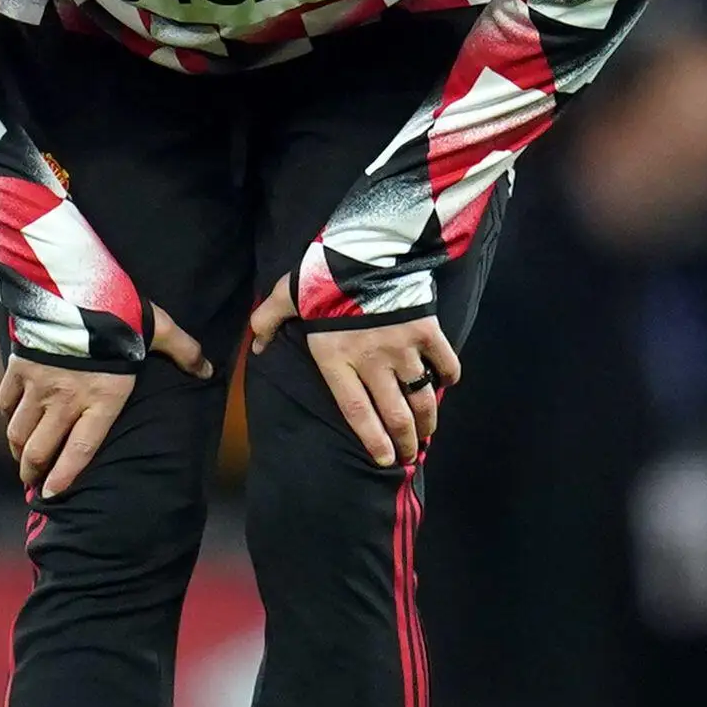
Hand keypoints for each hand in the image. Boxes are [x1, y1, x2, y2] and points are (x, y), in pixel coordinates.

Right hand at [0, 304, 210, 499]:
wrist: (73, 286)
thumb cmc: (119, 311)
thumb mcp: (159, 330)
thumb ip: (183, 351)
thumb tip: (207, 369)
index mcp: (101, 399)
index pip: (80, 451)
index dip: (64, 477)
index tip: (53, 494)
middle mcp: (65, 400)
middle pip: (40, 449)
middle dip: (33, 472)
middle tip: (34, 482)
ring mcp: (38, 385)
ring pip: (18, 431)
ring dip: (18, 449)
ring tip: (21, 458)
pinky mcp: (18, 367)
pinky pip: (5, 401)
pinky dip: (6, 414)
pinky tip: (11, 419)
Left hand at [248, 276, 460, 469]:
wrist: (365, 247)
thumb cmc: (322, 277)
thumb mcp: (287, 296)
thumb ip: (268, 321)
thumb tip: (259, 347)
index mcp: (337, 359)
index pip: (356, 412)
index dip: (372, 439)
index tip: (384, 459)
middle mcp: (372, 361)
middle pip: (395, 413)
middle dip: (406, 440)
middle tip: (410, 454)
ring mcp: (403, 347)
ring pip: (421, 395)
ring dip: (427, 418)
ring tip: (427, 432)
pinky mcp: (426, 330)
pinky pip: (444, 361)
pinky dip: (448, 375)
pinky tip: (446, 383)